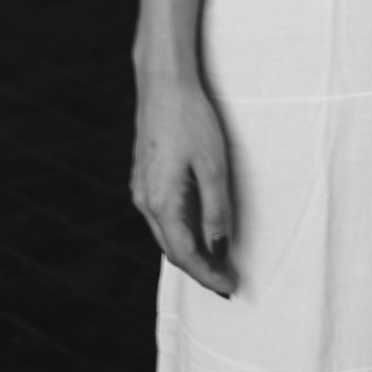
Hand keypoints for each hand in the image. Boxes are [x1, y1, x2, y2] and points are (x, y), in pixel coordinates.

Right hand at [131, 72, 236, 296]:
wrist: (163, 83)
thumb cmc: (191, 120)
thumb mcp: (214, 166)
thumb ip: (216, 210)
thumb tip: (219, 248)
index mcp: (161, 202)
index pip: (186, 254)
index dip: (208, 275)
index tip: (230, 288)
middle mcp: (145, 201)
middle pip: (172, 249)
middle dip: (199, 269)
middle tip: (227, 281)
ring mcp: (141, 189)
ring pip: (164, 234)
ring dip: (189, 251)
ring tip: (216, 261)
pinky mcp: (143, 177)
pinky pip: (160, 217)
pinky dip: (179, 231)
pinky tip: (196, 230)